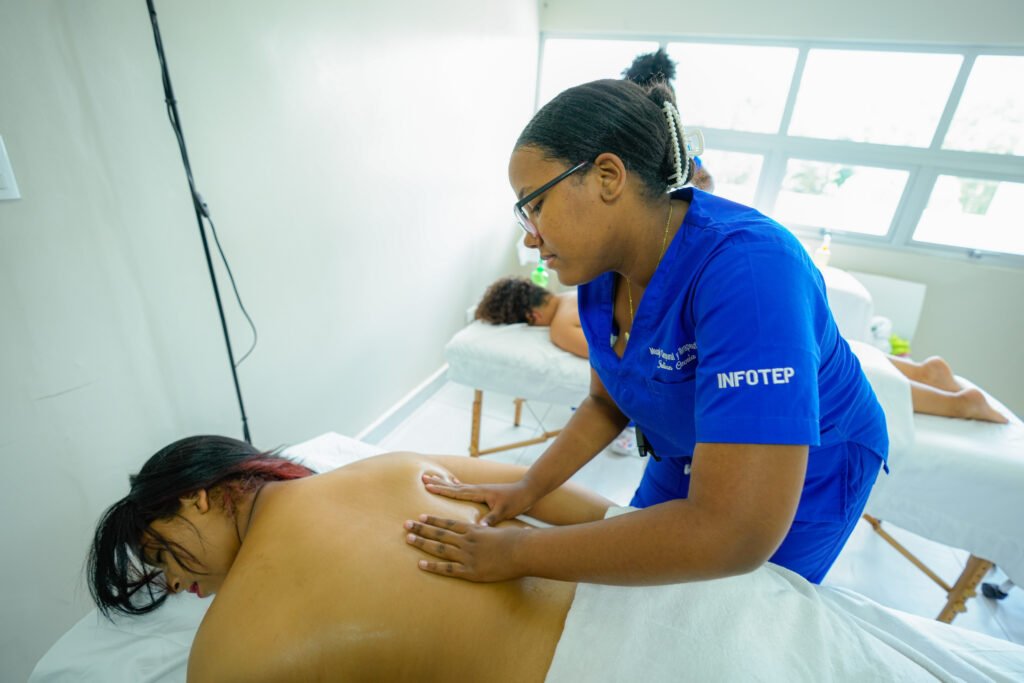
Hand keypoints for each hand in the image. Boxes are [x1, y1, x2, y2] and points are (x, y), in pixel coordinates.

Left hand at [404, 515, 526, 581]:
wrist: (522, 551)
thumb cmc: (518, 541)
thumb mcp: (503, 532)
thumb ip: (497, 531)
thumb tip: (506, 528)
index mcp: (474, 530)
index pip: (449, 524)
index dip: (434, 520)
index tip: (421, 516)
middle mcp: (467, 541)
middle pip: (439, 534)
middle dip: (422, 528)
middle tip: (406, 524)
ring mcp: (467, 555)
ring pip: (439, 548)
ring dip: (422, 543)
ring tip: (408, 539)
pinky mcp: (470, 571)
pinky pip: (447, 569)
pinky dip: (433, 566)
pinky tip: (420, 564)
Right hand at [421, 475, 538, 525]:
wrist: (528, 490)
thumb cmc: (517, 501)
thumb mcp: (504, 511)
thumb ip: (491, 519)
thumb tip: (478, 528)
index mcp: (480, 492)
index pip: (457, 492)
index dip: (442, 490)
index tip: (428, 487)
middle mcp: (477, 489)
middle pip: (453, 486)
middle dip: (438, 483)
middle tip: (423, 479)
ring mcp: (480, 489)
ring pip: (457, 486)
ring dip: (444, 483)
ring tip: (431, 478)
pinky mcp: (483, 491)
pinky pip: (465, 488)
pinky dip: (456, 485)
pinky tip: (452, 483)